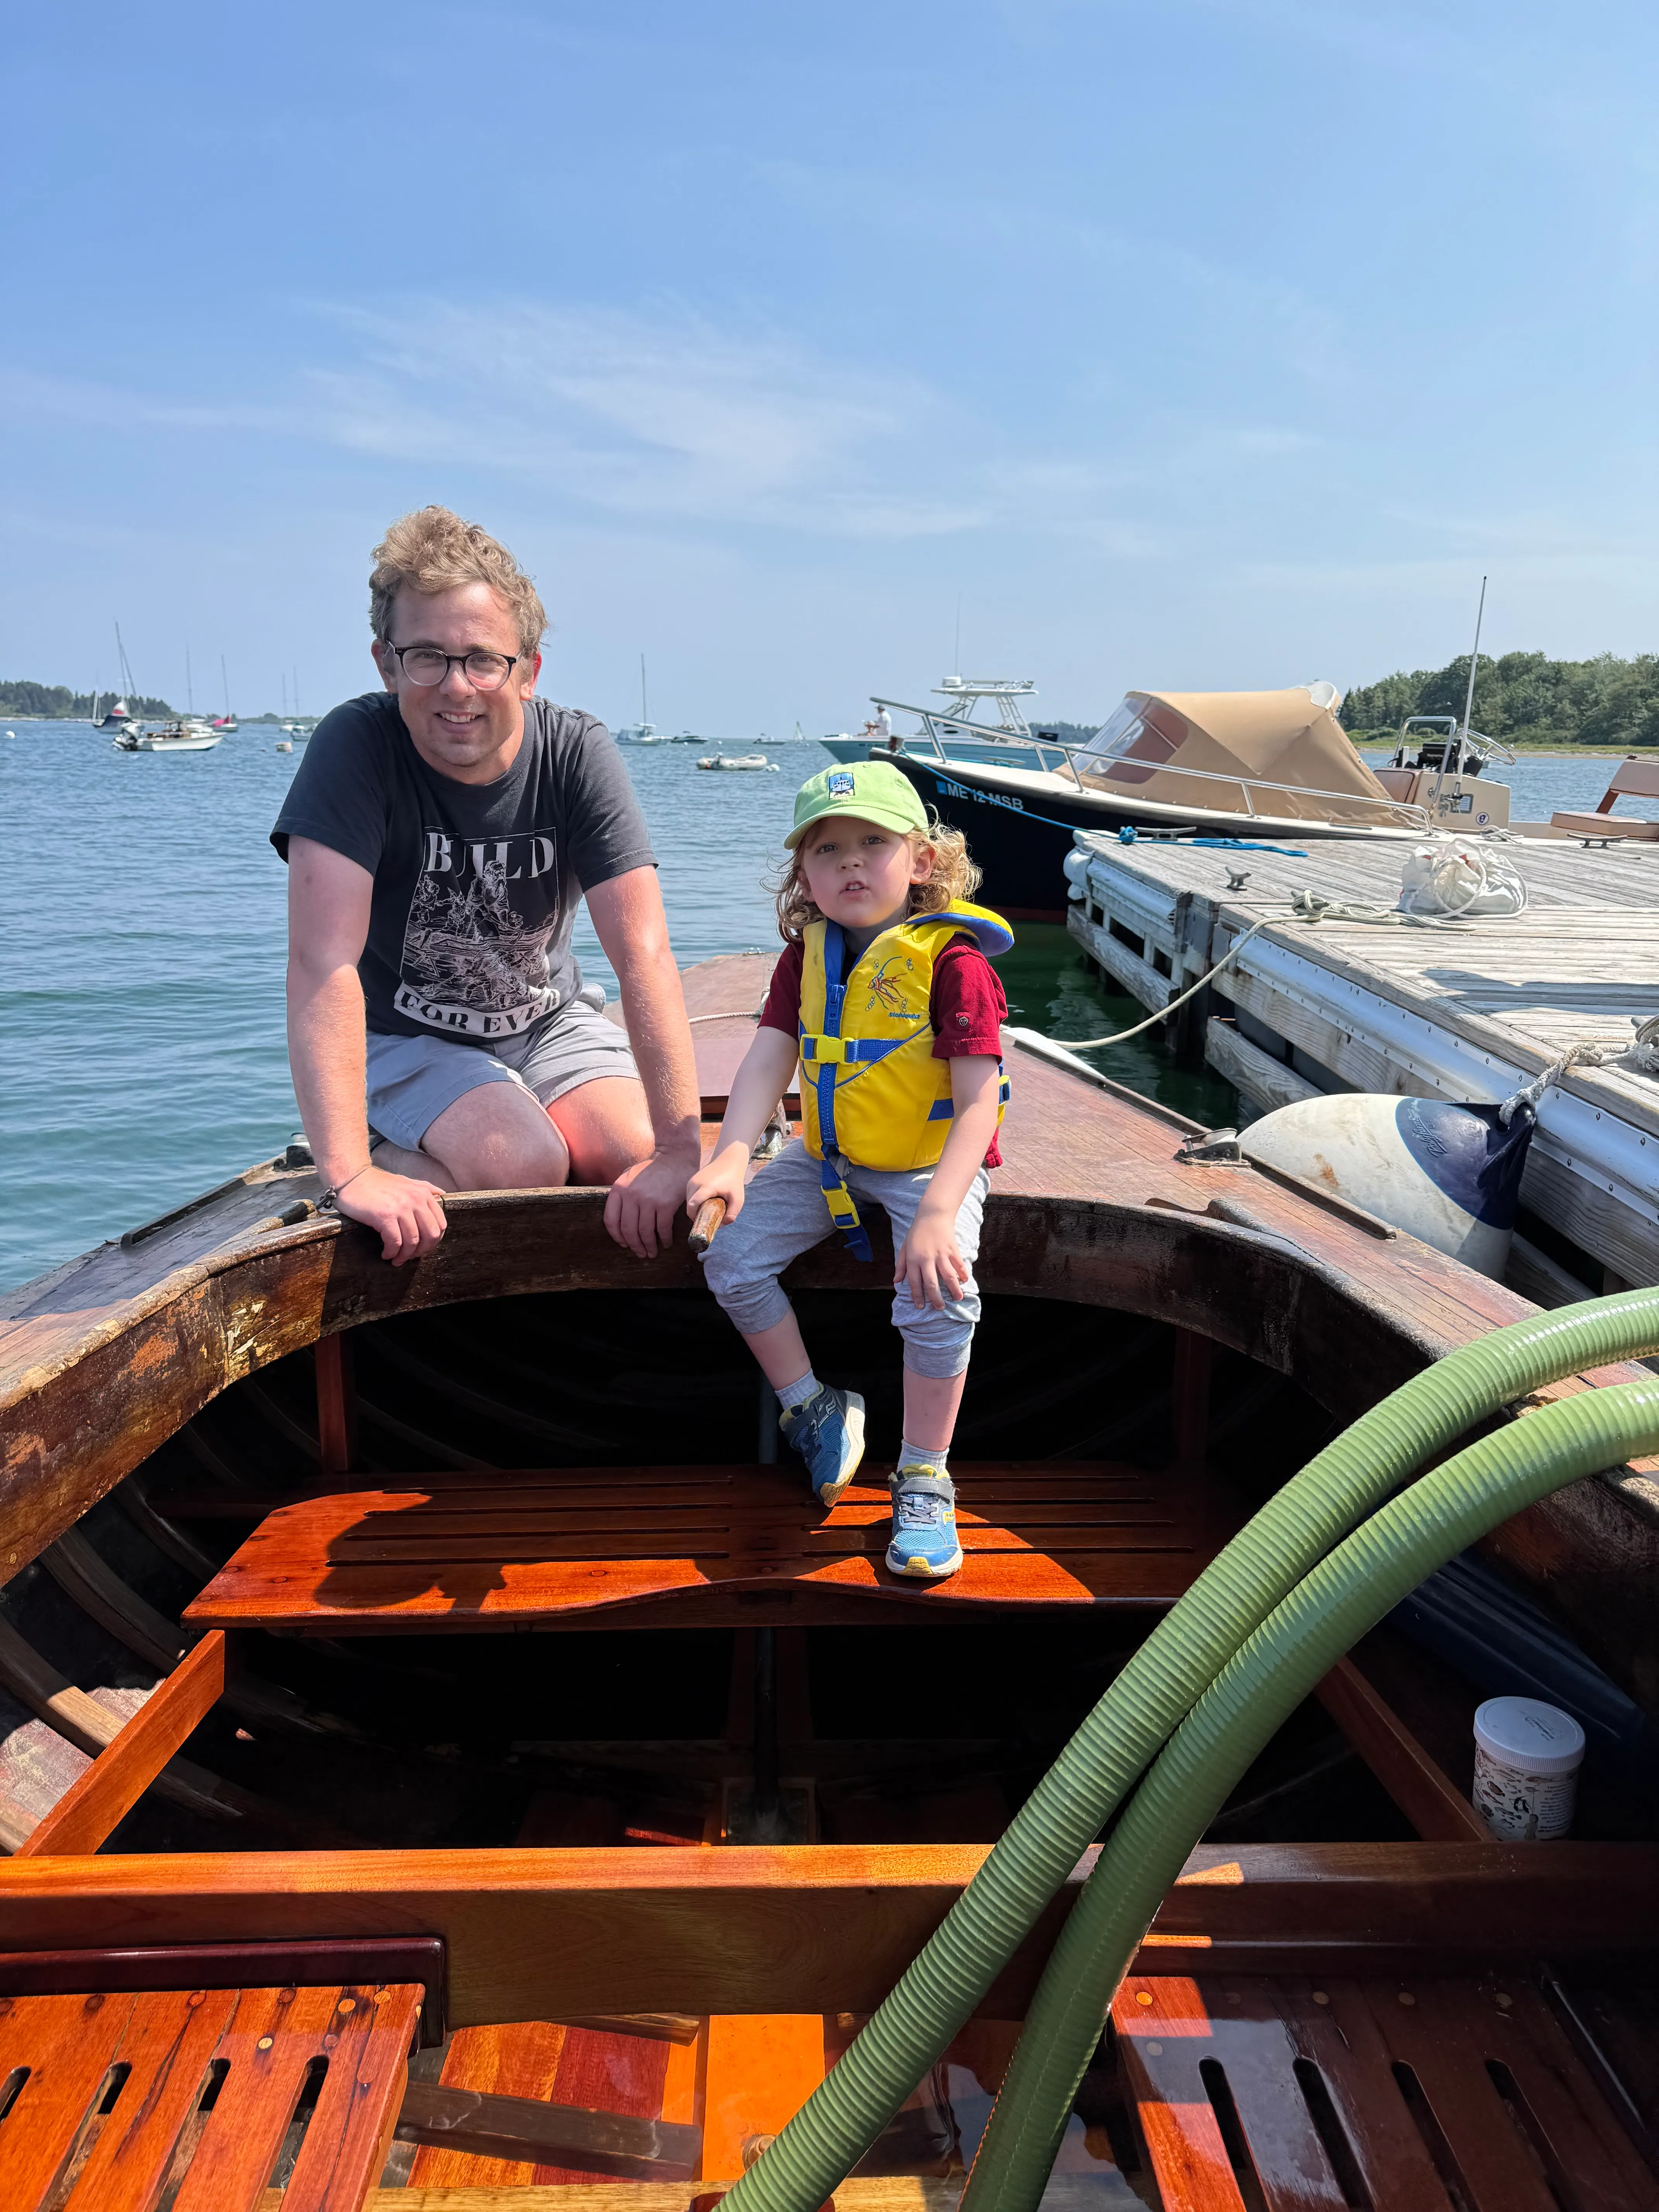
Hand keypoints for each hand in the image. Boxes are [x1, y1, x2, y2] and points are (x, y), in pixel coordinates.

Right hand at [333, 1165, 446, 1265]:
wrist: (353, 1178)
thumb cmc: (377, 1182)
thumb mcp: (406, 1181)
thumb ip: (425, 1188)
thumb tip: (441, 1194)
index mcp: (423, 1194)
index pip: (440, 1224)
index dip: (433, 1242)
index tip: (423, 1249)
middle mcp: (416, 1200)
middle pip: (430, 1235)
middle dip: (422, 1251)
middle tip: (410, 1257)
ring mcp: (401, 1208)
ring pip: (412, 1241)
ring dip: (404, 1255)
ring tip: (396, 1259)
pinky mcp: (385, 1216)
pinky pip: (395, 1242)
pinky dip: (391, 1252)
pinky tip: (386, 1253)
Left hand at [605, 1142, 701, 1259]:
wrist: (675, 1157)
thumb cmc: (652, 1169)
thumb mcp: (628, 1176)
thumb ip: (621, 1195)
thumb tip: (618, 1222)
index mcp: (619, 1189)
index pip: (611, 1220)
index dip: (617, 1236)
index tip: (624, 1244)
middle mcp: (631, 1195)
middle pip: (628, 1230)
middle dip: (634, 1246)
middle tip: (640, 1253)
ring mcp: (648, 1200)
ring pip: (645, 1232)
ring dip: (649, 1246)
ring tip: (652, 1253)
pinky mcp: (665, 1204)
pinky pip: (662, 1228)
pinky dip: (664, 1239)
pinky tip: (666, 1243)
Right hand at [686, 1142, 750, 1230]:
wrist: (729, 1161)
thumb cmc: (734, 1180)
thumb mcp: (738, 1198)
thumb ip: (733, 1212)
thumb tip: (721, 1225)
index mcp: (705, 1187)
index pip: (692, 1205)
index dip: (694, 1216)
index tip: (702, 1223)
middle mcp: (695, 1183)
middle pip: (690, 1205)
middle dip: (696, 1214)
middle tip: (707, 1218)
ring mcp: (692, 1181)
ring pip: (688, 1200)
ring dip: (695, 1207)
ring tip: (707, 1210)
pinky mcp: (691, 1180)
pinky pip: (689, 1195)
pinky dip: (695, 1201)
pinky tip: (705, 1202)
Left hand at [893, 1205, 967, 1311]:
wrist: (932, 1215)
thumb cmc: (916, 1232)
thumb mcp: (904, 1247)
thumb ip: (900, 1266)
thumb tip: (896, 1282)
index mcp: (913, 1259)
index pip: (915, 1282)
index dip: (917, 1296)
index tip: (920, 1306)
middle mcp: (927, 1259)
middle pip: (932, 1283)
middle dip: (936, 1298)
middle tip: (940, 1308)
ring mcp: (941, 1254)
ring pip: (949, 1276)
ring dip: (954, 1289)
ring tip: (958, 1299)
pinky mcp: (953, 1249)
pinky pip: (959, 1265)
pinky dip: (963, 1274)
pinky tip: (964, 1281)